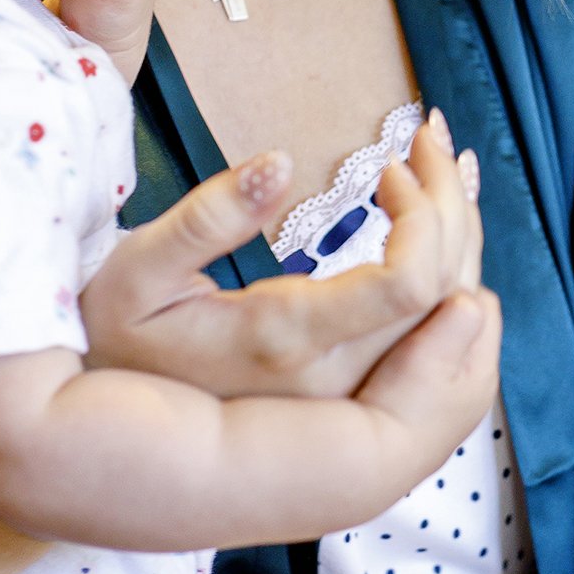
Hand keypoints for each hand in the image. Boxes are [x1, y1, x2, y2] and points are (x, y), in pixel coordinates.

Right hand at [81, 114, 485, 398]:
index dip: (426, 217)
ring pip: (447, 323)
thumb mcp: (138, 269)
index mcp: (281, 338)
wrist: (109, 434)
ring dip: (464, 238)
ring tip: (448, 168)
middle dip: (455, 205)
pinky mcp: (350, 397)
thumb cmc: (115, 334)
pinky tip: (447, 233)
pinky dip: (454, 280)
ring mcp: (346, 394)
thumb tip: (278, 163)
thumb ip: (206, 216)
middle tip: (431, 139)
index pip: (406, 284)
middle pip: (444, 296)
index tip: (393, 165)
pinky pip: (432, 346)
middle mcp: (329, 378)